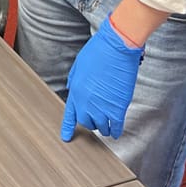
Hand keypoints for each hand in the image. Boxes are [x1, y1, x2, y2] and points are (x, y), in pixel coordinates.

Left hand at [61, 18, 143, 141]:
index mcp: (76, 91)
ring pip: (100, 127)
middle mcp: (86, 102)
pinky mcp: (118, 108)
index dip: (68, 128)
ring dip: (103, 126)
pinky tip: (116, 132)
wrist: (116, 48)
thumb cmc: (98, 52)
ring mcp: (102, 107)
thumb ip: (74, 80)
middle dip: (90, 122)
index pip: (70, 115)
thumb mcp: (79, 65)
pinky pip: (115, 127)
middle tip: (96, 120)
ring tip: (106, 125)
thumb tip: (73, 90)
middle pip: (86, 122)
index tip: (66, 138)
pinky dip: (115, 131)